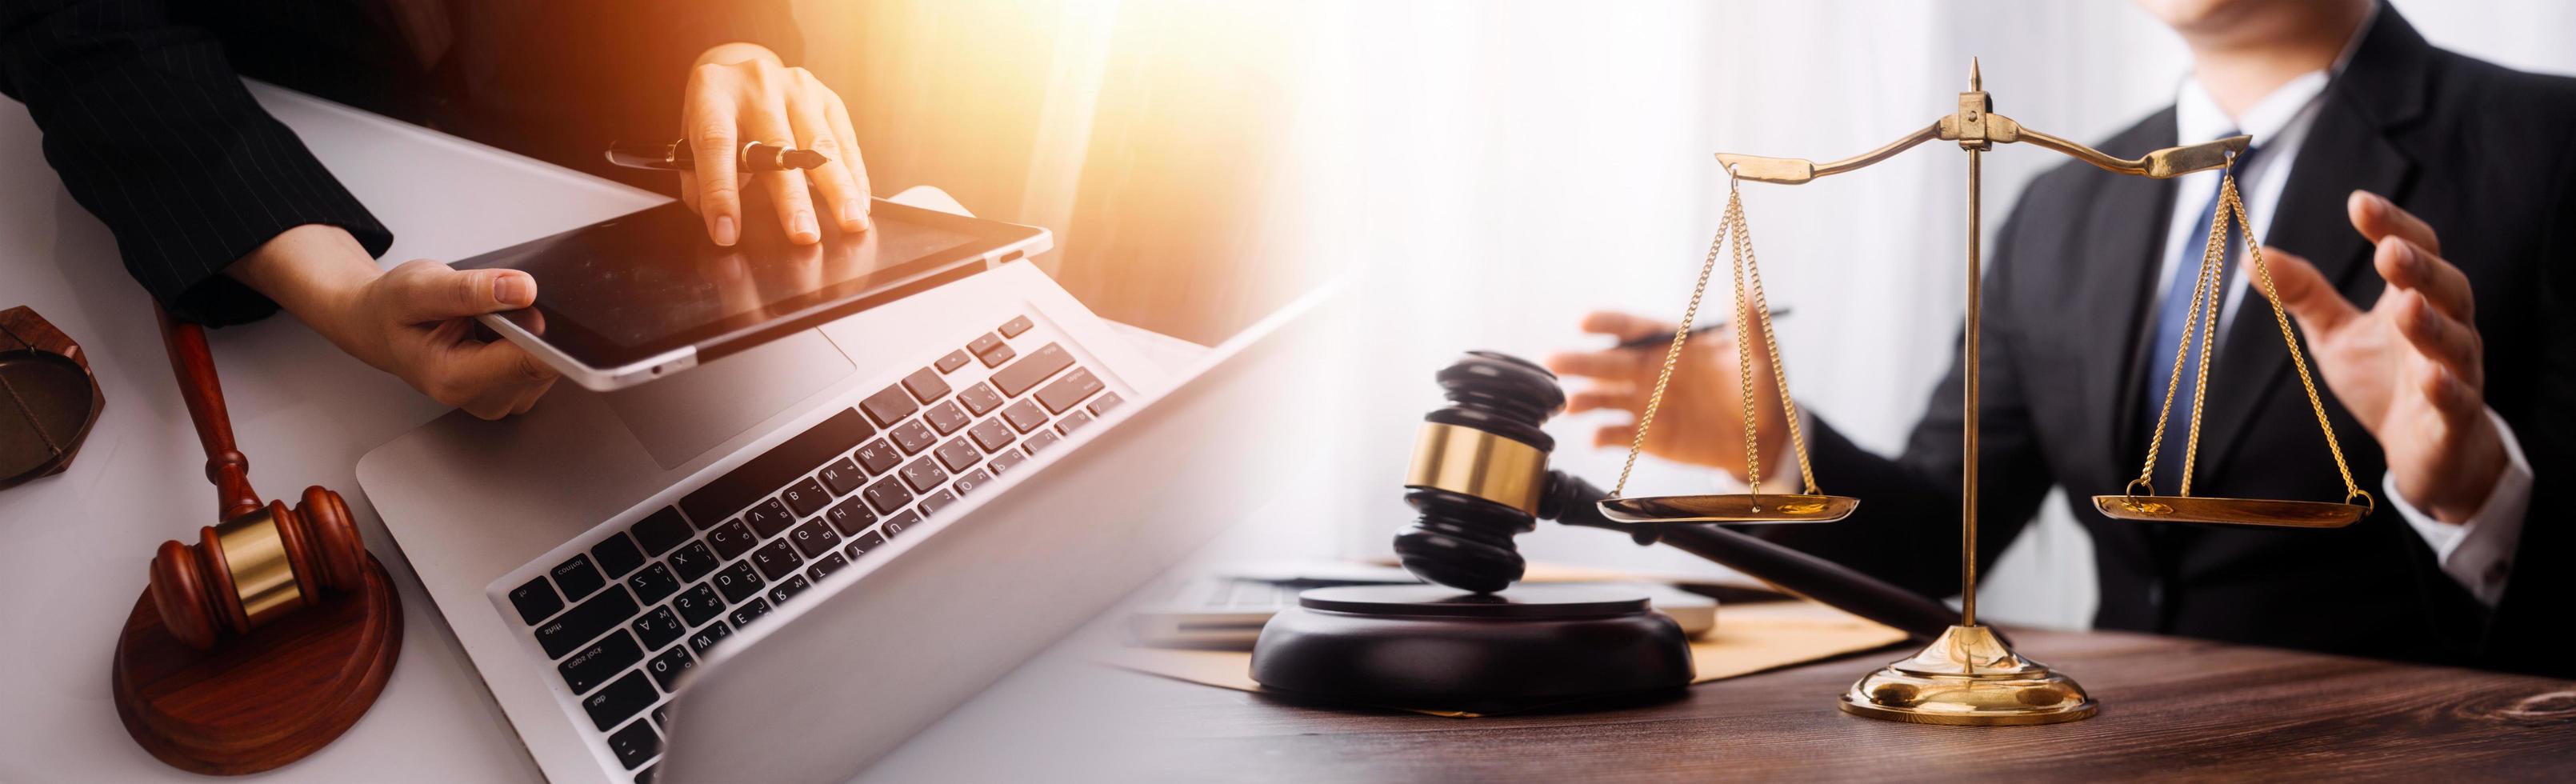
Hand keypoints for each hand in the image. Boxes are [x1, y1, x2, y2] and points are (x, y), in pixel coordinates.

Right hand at [227, 225, 558, 419]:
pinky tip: (498, 330)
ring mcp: (500, 400)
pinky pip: (543, 363)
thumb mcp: (418, 287)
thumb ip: (469, 290)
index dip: (541, 332)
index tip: (537, 308)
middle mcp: (482, 399)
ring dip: (527, 333)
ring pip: (547, 363)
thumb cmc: (392, 310)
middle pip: (543, 363)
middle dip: (529, 326)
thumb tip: (522, 289)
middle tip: (492, 304)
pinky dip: (527, 340)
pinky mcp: (513, 392)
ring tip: (487, 319)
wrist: (378, 327)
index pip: (528, 363)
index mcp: (455, 380)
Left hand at [680, 43, 871, 246]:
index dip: (720, 191)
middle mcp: (756, 83)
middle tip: (804, 235)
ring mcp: (796, 86)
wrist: (745, 75)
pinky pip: (845, 140)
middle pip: (776, 146)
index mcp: (712, 91)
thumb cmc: (719, 116)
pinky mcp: (827, 97)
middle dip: (792, 198)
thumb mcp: (692, 138)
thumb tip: (722, 221)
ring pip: (820, 144)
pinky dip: (855, 176)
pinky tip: (860, 203)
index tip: (727, 232)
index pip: (716, 143)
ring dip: (838, 189)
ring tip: (849, 221)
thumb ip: (697, 179)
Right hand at [1544, 311, 1789, 481]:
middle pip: (1608, 362)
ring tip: (1571, 404)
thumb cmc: (1760, 388)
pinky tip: (1596, 437)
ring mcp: (1645, 404)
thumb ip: (1749, 325)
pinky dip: (1604, 436)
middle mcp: (1650, 370)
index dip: (1608, 323)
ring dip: (1585, 399)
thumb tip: (1743, 286)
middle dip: (1580, 360)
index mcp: (1670, 343)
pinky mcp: (1647, 437)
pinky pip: (1618, 435)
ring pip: (1604, 397)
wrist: (1763, 438)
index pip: (1633, 328)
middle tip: (1554, 360)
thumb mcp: (1761, 354)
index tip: (1585, 322)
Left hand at [2262, 191, 2505, 522]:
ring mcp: (2456, 372)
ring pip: (2455, 342)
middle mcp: (2444, 327)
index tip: (2359, 202)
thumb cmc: (2383, 381)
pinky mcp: (2455, 418)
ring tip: (2407, 306)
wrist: (2424, 451)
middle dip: (2420, 269)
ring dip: (2432, 324)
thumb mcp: (2335, 334)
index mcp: (2413, 299)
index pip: (2415, 250)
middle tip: (2389, 250)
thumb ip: (2304, 295)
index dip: (2392, 225)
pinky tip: (2431, 378)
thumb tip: (2251, 255)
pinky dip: (2445, 387)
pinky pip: (2457, 400)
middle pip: (2447, 287)